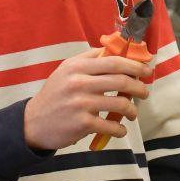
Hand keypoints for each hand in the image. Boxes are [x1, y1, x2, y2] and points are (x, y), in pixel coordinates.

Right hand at [23, 47, 151, 149]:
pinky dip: (120, 129)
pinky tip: (120, 129)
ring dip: (132, 110)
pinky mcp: (82, 124)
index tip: (146, 70)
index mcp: (77, 66)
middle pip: (121, 81)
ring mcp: (81, 104)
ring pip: (121, 104)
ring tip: (132, 113)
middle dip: (139, 87)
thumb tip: (118, 51)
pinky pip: (111, 126)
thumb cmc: (55, 94)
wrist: (32, 123)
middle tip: (144, 92)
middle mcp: (79, 82)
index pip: (114, 61)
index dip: (135, 65)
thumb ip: (90, 59)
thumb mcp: (67, 70)